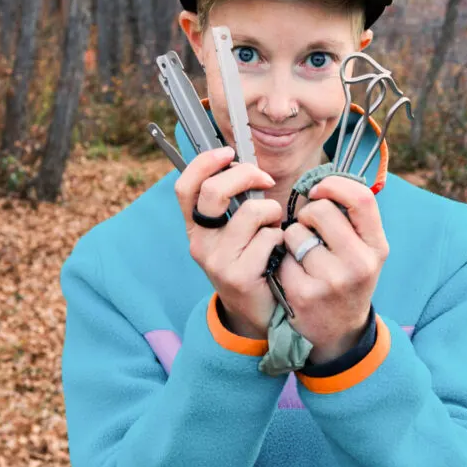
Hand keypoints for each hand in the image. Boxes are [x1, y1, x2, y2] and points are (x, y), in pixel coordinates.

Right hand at [174, 146, 281, 338]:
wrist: (256, 314)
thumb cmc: (253, 261)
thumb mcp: (235, 231)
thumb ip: (234, 202)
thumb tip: (246, 164)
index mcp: (196, 227)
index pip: (185, 187)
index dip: (204, 163)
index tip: (228, 152)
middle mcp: (200, 242)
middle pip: (214, 191)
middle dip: (246, 174)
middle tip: (265, 180)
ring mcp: (217, 261)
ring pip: (250, 212)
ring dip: (271, 211)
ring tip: (274, 226)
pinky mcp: (239, 276)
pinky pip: (268, 238)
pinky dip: (280, 238)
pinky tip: (279, 251)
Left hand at [278, 176, 388, 363]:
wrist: (339, 332)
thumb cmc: (347, 278)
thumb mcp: (364, 251)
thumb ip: (352, 217)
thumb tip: (324, 179)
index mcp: (376, 247)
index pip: (360, 198)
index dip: (334, 185)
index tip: (319, 189)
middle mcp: (359, 264)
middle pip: (321, 210)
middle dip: (308, 213)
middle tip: (309, 229)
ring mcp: (332, 281)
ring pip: (295, 232)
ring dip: (292, 238)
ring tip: (303, 256)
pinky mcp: (304, 294)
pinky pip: (283, 257)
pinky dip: (284, 261)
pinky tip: (294, 275)